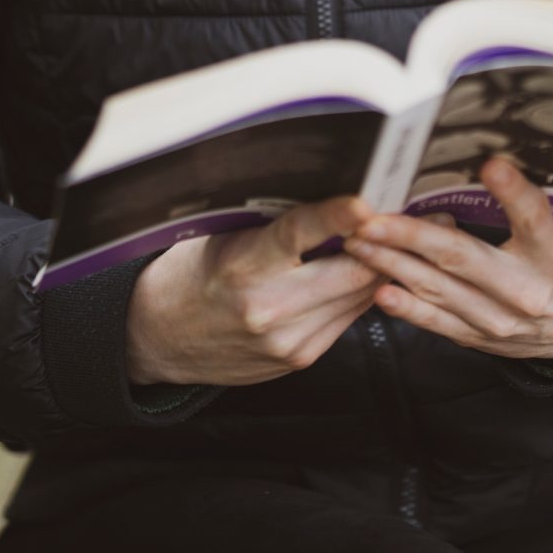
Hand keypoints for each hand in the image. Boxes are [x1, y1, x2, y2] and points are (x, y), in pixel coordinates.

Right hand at [126, 193, 386, 387]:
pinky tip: (349, 274)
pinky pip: (349, 319)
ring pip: (360, 297)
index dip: (337, 216)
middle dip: (378, 244)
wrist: (162, 338)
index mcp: (242, 266)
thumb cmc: (192, 273)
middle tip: (390, 216)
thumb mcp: (220, 235)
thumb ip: (273, 222)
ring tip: (379, 242)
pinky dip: (356, 293)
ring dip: (374, 268)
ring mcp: (289, 340)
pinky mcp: (300, 358)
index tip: (367, 202)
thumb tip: (330, 193)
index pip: (299, 235)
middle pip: (352, 273)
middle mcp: (269, 308)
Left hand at [343, 154, 552, 362]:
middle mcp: (528, 290)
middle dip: (412, 236)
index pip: (534, 217)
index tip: (491, 166)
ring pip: (441, 290)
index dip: (513, 192)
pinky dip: (408, 308)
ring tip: (359, 244)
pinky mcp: (481, 338)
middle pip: (464, 258)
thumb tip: (492, 157)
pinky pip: (438, 322)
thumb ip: (531, 199)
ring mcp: (501, 320)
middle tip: (371, 219)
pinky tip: (380, 291)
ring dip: (394, 266)